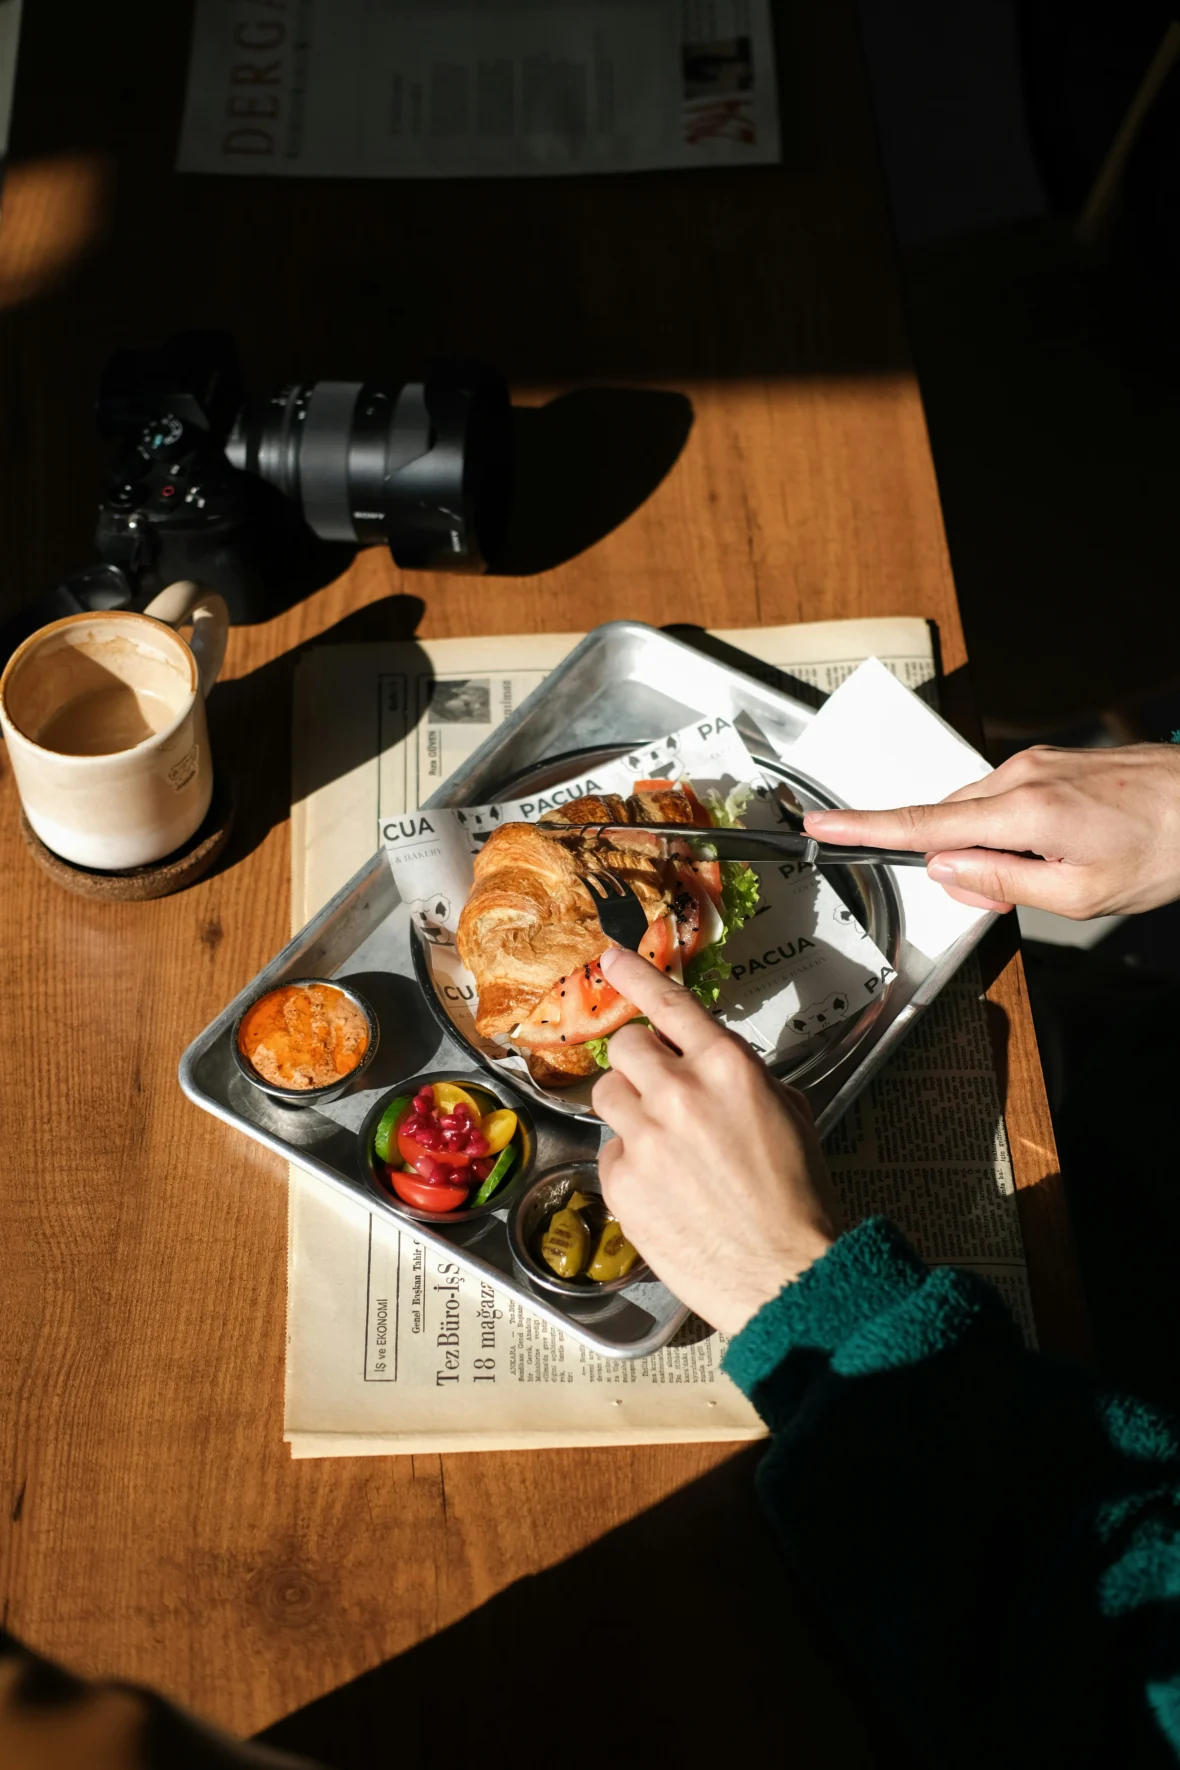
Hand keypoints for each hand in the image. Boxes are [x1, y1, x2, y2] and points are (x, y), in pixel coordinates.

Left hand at [591, 947, 840, 1335]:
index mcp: (727, 1067)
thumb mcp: (789, 1112)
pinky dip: (630, 1162)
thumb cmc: (799, 1196)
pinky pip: (609, 1151)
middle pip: (626, 1048)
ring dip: (629, 1109)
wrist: (786, 1274)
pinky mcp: (622, 1183)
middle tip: (661, 1091)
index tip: (610, 958)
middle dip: (641, 1064)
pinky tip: (663, 1187)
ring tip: (663, 1142)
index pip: (668, 1003)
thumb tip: (706, 1062)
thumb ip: (740, 1076)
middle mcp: (679, 1093)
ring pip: (608, 1095)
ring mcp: (645, 1139)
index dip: (635, 974)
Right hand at [803, 743, 1179, 917]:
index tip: (819, 825)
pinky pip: (1005, 799)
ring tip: (1055, 871)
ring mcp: (1036, 762)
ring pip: (977, 813)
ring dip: (992, 850)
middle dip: (961, 865)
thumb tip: (943, 870)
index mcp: (1021, 811)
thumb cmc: (1165, 848)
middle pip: (949, 823)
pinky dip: (1012, 831)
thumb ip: (1002, 884)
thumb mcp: (1081, 894)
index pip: (920, 824)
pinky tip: (1062, 847)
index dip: (863, 828)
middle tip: (1017, 896)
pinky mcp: (1051, 761)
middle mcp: (1019, 775)